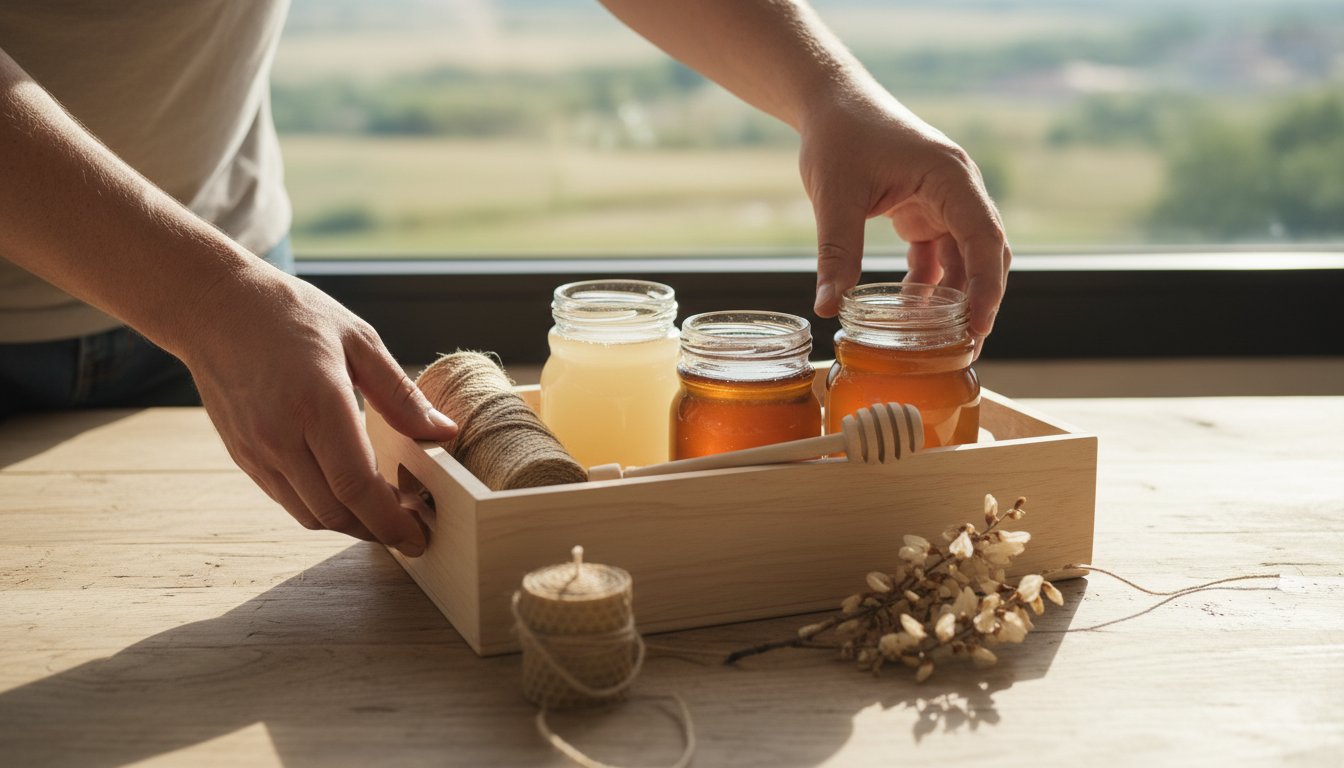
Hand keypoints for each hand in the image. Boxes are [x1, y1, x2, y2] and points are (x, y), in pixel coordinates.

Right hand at [181, 266, 456, 554]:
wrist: (214, 307)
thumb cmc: (291, 314)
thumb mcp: (359, 340)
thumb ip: (401, 395)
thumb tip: (443, 433)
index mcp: (317, 404)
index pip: (357, 486)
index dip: (391, 521)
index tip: (419, 536)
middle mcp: (281, 436)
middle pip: (336, 512)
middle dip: (378, 531)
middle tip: (411, 526)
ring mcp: (257, 450)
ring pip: (310, 514)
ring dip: (350, 524)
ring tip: (384, 513)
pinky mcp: (243, 456)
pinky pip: (288, 500)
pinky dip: (322, 507)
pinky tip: (346, 492)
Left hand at [799, 93, 1009, 353]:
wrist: (830, 102)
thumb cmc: (838, 136)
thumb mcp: (835, 196)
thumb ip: (835, 253)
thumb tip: (826, 308)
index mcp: (950, 177)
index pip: (984, 238)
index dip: (986, 286)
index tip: (978, 326)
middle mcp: (958, 190)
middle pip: (985, 253)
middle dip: (979, 301)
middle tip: (965, 348)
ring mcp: (944, 201)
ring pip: (963, 259)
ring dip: (952, 298)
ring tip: (938, 343)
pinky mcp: (924, 211)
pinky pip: (938, 255)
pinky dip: (928, 284)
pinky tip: (911, 314)